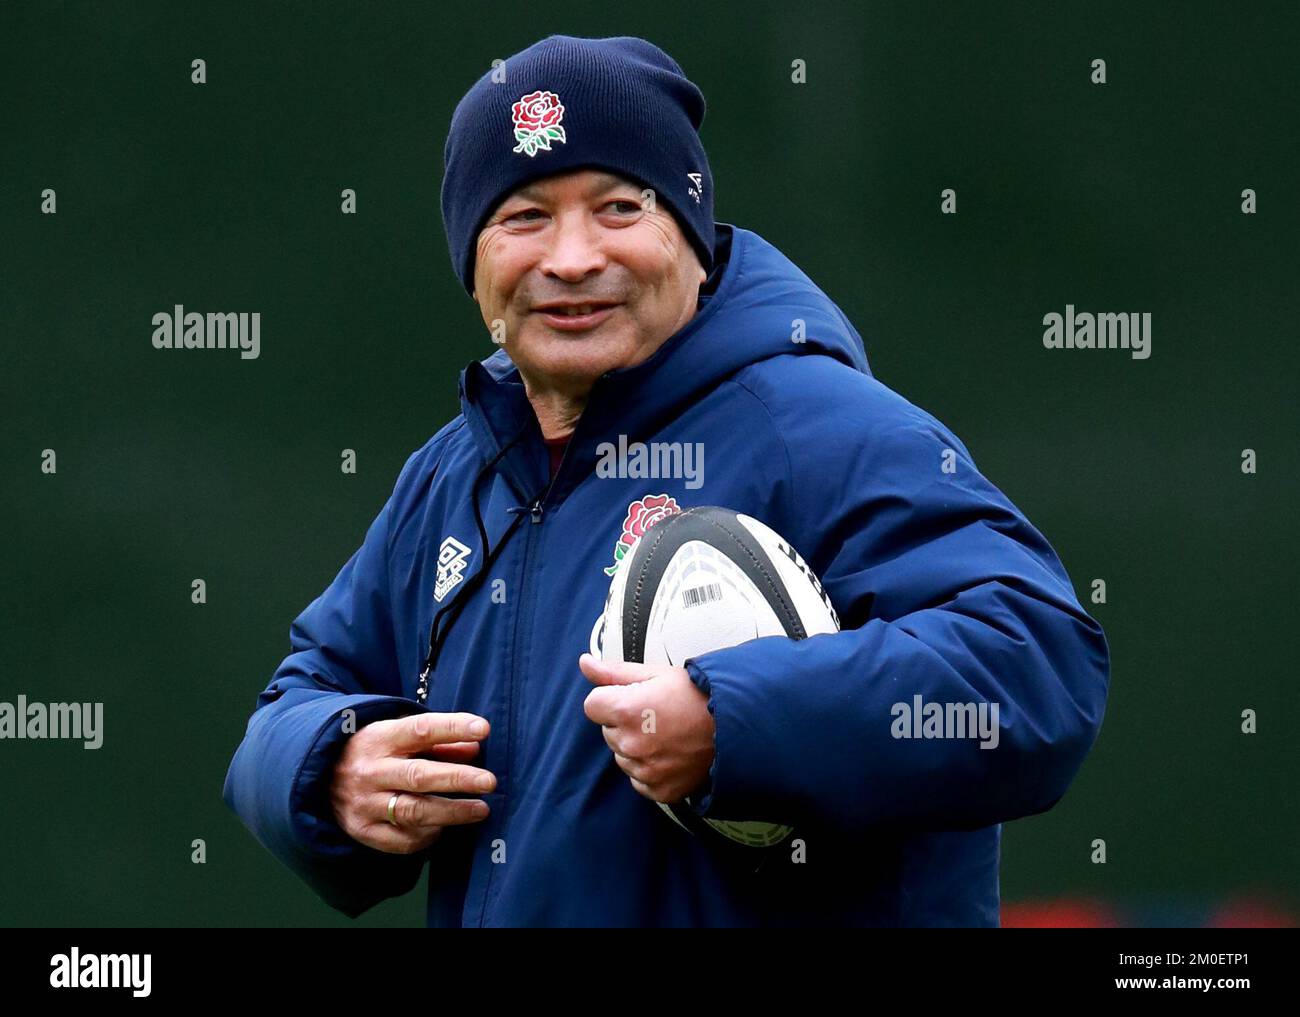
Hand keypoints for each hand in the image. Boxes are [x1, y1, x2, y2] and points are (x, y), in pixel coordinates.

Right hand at [330, 711, 495, 853]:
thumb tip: (475, 746)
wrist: (321, 777)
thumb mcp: (399, 735)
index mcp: (379, 739)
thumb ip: (438, 741)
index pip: (420, 730)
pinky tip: (444, 828)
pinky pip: (402, 839)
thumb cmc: (375, 752)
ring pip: (413, 811)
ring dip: (452, 812)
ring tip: (481, 810)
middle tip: (489, 781)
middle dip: (458, 778)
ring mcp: (364, 804)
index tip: (484, 729)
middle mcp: (370, 771)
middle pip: (419, 776)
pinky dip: (427, 835)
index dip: (453, 728)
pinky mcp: (363, 831)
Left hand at [579, 653, 714, 804]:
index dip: (611, 699)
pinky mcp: (659, 790)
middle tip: (657, 715)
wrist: (737, 726)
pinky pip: (638, 780)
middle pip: (607, 731)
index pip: (592, 706)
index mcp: (626, 710)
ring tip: (667, 734)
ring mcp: (645, 771)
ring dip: (636, 746)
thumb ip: (613, 672)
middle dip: (624, 722)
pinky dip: (650, 770)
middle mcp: (631, 744)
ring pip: (622, 756)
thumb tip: (584, 662)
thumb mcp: (656, 673)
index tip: (634, 697)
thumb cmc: (697, 695)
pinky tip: (671, 754)